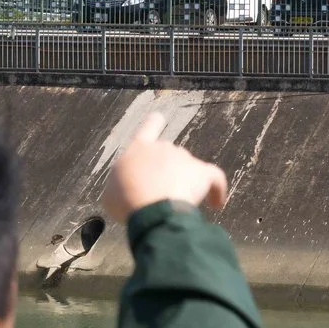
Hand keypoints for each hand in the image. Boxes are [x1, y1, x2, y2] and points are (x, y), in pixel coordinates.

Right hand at [102, 112, 227, 222]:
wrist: (150, 209)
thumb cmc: (127, 202)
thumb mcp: (111, 194)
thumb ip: (121, 185)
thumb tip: (128, 191)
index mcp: (138, 149)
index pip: (148, 127)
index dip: (154, 123)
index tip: (159, 119)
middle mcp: (163, 147)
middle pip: (170, 155)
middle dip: (167, 174)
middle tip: (159, 198)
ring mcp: (184, 158)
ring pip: (190, 170)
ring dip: (186, 186)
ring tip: (178, 208)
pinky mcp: (202, 172)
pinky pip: (215, 179)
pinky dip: (217, 191)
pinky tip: (216, 204)